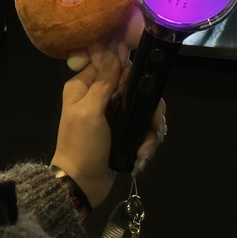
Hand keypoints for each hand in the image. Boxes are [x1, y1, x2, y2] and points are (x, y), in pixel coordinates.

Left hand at [50, 46, 165, 208]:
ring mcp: (115, 116)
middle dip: (149, 108)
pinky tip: (141, 157)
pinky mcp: (124, 133)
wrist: (82, 184)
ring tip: (145, 150)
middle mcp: (100, 97)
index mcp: (85, 87)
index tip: (146, 79)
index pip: (110, 64)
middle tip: (155, 124)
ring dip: (150, 131)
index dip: (129, 68)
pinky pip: (144, 129)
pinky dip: (146, 143)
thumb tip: (115, 53)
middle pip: (135, 87)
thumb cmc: (81, 145)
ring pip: (144, 110)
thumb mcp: (90, 111)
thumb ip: (104, 83)